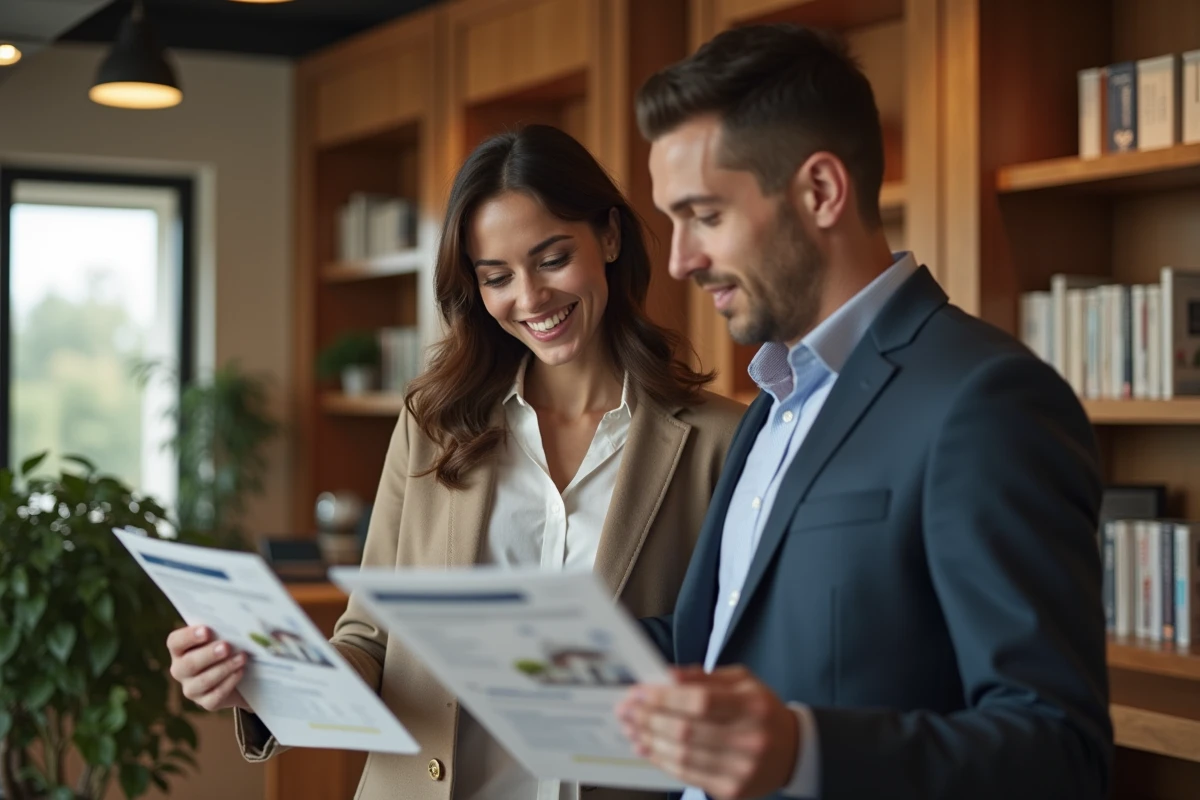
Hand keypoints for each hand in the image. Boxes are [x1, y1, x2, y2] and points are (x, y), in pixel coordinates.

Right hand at [167, 625, 250, 711]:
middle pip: (188, 664)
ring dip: (223, 668)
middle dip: (208, 654)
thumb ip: (225, 628)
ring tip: (241, 657)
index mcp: (180, 649)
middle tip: (226, 646)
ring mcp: (192, 688)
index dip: (188, 636)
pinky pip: (215, 696)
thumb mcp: (225, 635)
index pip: (175, 642)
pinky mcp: (206, 702)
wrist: (242, 675)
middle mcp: (181, 670)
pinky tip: (240, 672)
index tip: (206, 630)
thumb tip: (242, 621)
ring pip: (202, 681)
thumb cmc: (230, 646)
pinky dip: (229, 683)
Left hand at [616, 665, 798, 799]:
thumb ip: (702, 677)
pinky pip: (686, 775)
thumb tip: (666, 676)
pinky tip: (646, 747)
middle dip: (648, 718)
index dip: (663, 697)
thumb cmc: (761, 709)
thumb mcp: (741, 681)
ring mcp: (740, 769)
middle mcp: (749, 739)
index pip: (699, 701)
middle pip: (686, 731)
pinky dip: (661, 760)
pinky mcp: (730, 791)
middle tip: (626, 709)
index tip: (639, 692)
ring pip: (682, 757)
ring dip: (649, 740)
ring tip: (630, 727)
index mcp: (752, 705)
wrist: (792, 751)